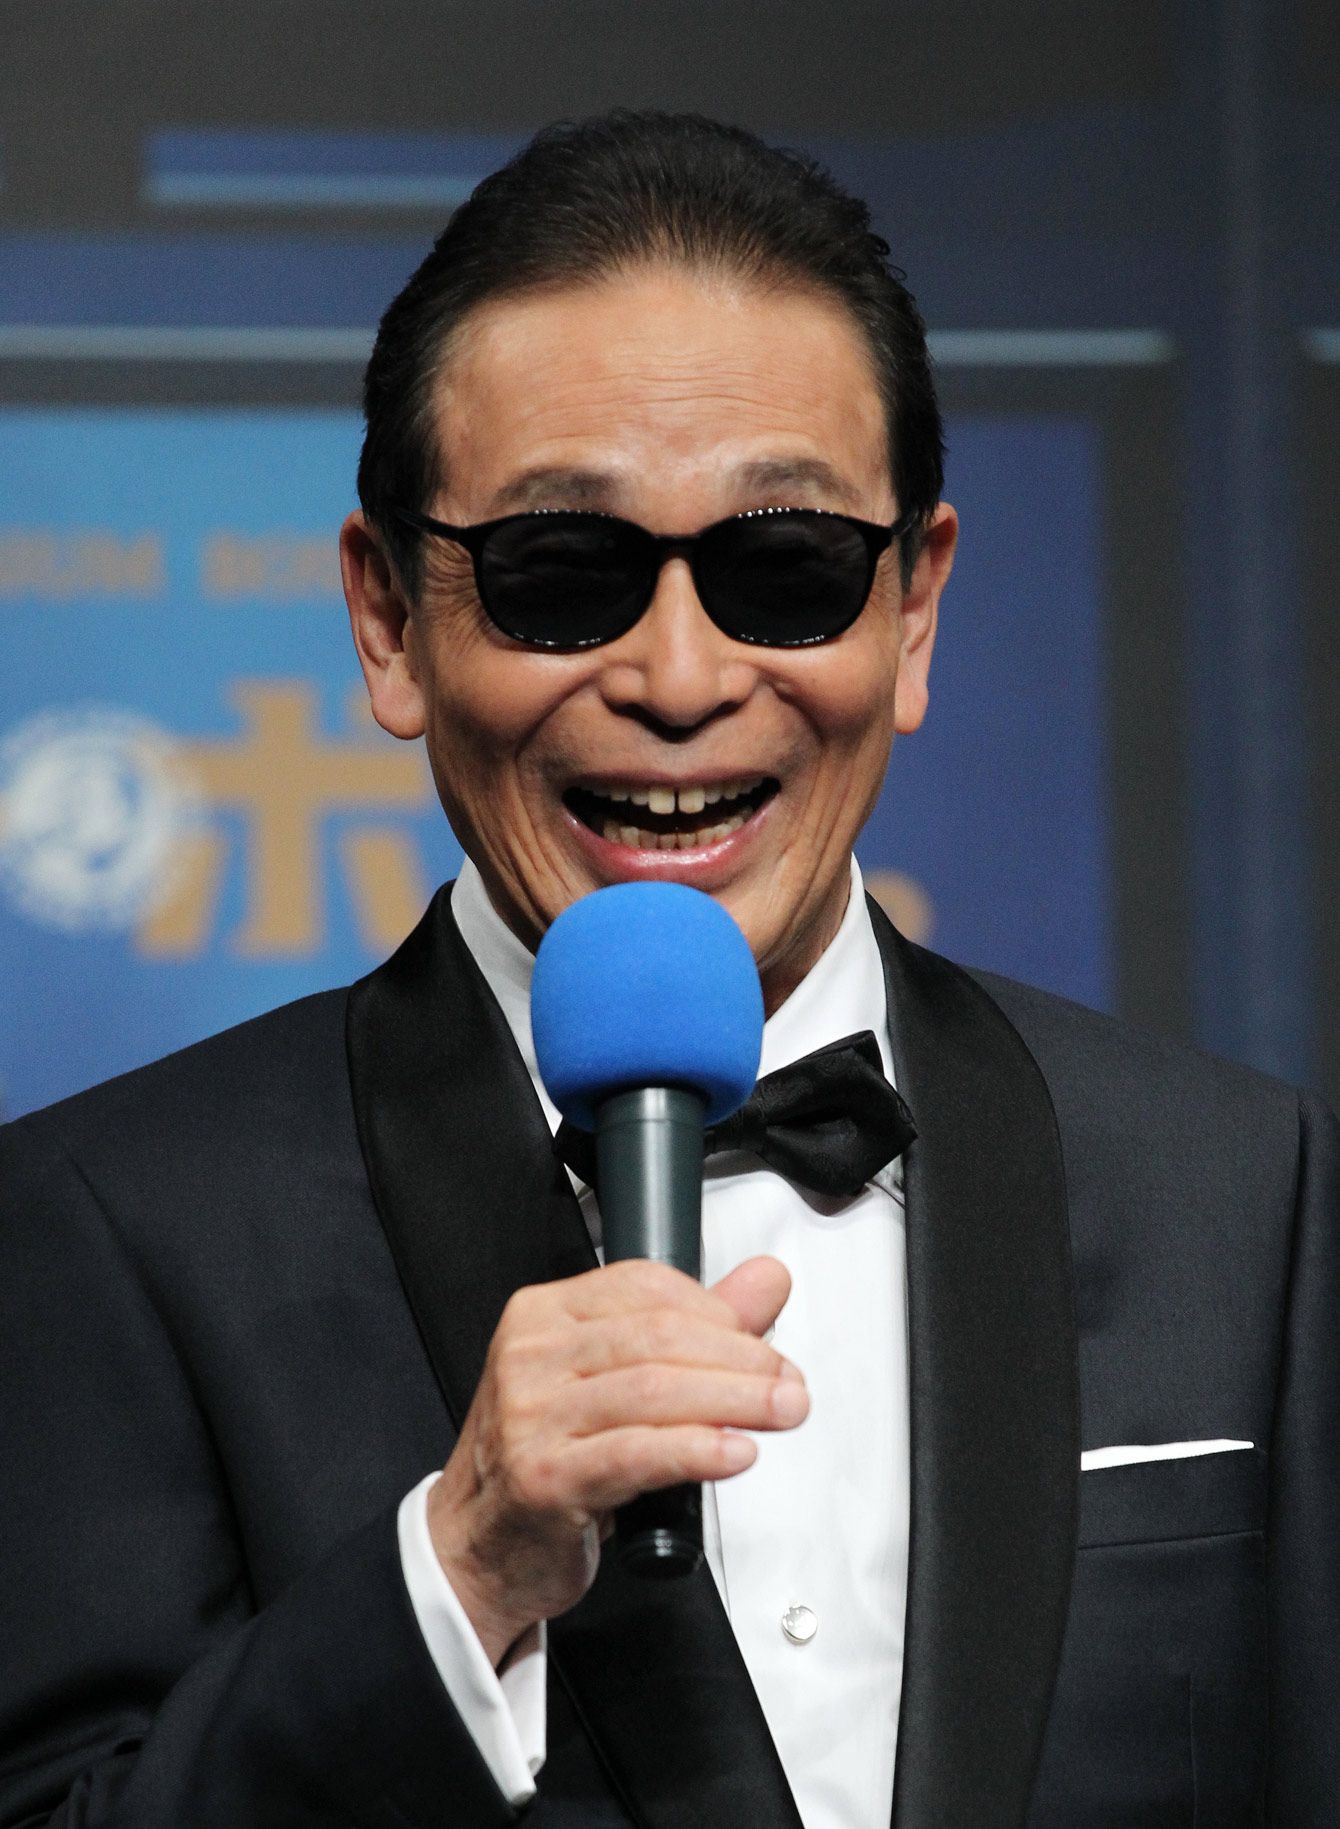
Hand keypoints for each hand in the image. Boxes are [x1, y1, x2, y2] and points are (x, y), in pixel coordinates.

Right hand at [426, 1254, 804, 1666]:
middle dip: (741, 1358)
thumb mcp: (614, 1381)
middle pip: (658, 1336)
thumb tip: (767, 1281)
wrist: (477, 1548)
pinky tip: (735, 1452)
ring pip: (653, 1389)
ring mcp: (530, 1416)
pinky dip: (697, 1449)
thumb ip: (695, 1327)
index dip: (719, 1311)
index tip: (763, 1342)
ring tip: (780, 1413)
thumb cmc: (548, 1458)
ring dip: (735, 1400)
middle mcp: (531, 1356)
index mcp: (544, 1315)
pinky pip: (636, 1454)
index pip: (646, 1286)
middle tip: (788, 1385)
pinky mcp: (544, 1478)